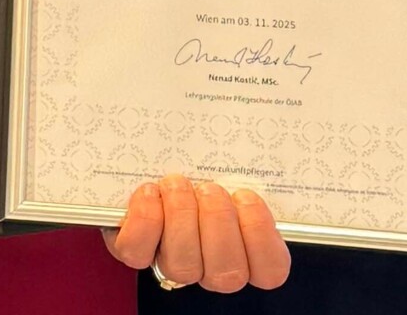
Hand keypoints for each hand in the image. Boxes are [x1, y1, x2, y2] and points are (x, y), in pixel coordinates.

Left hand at [104, 174, 289, 292]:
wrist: (153, 166)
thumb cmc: (203, 169)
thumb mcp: (229, 167)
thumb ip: (245, 168)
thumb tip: (265, 135)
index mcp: (247, 251)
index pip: (270, 270)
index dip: (261, 237)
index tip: (246, 196)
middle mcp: (213, 266)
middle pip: (227, 272)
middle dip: (218, 223)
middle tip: (209, 189)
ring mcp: (174, 263)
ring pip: (183, 266)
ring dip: (181, 219)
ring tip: (178, 185)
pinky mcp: (135, 251)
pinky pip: (137, 252)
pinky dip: (144, 221)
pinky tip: (150, 193)